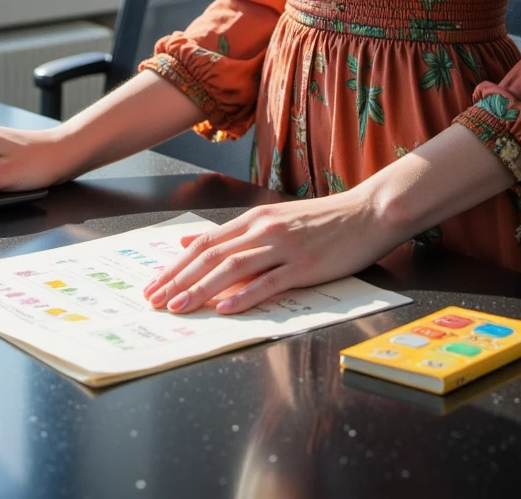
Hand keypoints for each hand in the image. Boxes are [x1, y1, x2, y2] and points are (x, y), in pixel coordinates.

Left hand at [141, 190, 403, 316]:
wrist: (366, 212)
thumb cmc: (322, 220)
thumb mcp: (272, 218)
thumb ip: (232, 233)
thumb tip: (188, 242)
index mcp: (254, 218)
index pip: (204, 243)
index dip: (175, 265)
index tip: (153, 284)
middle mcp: (264, 229)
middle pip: (211, 256)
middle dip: (178, 280)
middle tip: (154, 301)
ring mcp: (284, 247)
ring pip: (233, 269)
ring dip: (202, 289)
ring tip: (179, 307)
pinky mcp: (305, 266)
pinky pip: (269, 282)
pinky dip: (245, 296)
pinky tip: (226, 309)